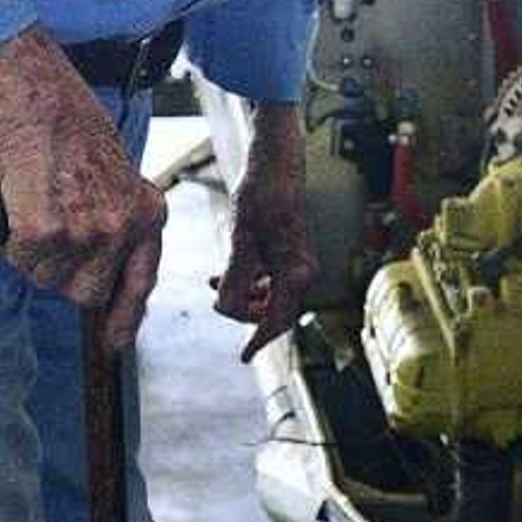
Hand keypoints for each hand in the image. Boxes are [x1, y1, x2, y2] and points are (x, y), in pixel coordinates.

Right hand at [0, 34, 165, 351]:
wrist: (42, 102)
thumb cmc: (72, 132)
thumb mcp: (117, 178)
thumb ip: (117, 224)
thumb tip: (99, 273)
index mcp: (147, 214)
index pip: (141, 281)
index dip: (126, 315)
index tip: (114, 342)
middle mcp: (122, 230)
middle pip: (86, 292)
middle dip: (64, 274)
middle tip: (53, 231)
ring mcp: (85, 235)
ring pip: (48, 280)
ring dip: (36, 256)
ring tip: (38, 205)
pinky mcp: (45, 232)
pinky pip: (20, 260)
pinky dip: (12, 239)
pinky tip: (21, 204)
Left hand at [214, 146, 316, 358]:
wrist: (275, 165)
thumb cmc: (261, 196)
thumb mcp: (241, 241)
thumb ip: (235, 280)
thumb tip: (225, 310)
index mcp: (295, 272)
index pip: (276, 320)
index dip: (258, 340)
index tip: (244, 356)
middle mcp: (303, 269)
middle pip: (275, 311)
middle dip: (247, 314)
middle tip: (222, 306)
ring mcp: (299, 261)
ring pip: (272, 295)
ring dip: (245, 296)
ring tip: (218, 284)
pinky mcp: (291, 251)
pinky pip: (272, 279)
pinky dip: (251, 282)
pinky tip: (229, 273)